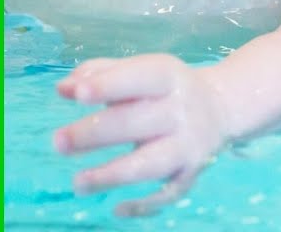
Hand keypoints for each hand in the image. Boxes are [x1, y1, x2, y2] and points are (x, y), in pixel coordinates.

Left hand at [54, 54, 228, 216]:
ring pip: (153, 162)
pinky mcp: (191, 171)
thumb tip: (63, 89)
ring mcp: (189, 143)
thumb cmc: (164, 88)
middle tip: (58, 142)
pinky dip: (147, 204)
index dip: (109, 86)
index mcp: (169, 76)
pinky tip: (118, 209)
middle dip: (96, 134)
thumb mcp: (141, 71)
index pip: (139, 78)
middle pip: (138, 122)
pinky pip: (171, 192)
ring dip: (115, 174)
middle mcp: (183, 110)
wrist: (222, 106)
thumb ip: (101, 74)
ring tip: (79, 183)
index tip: (78, 94)